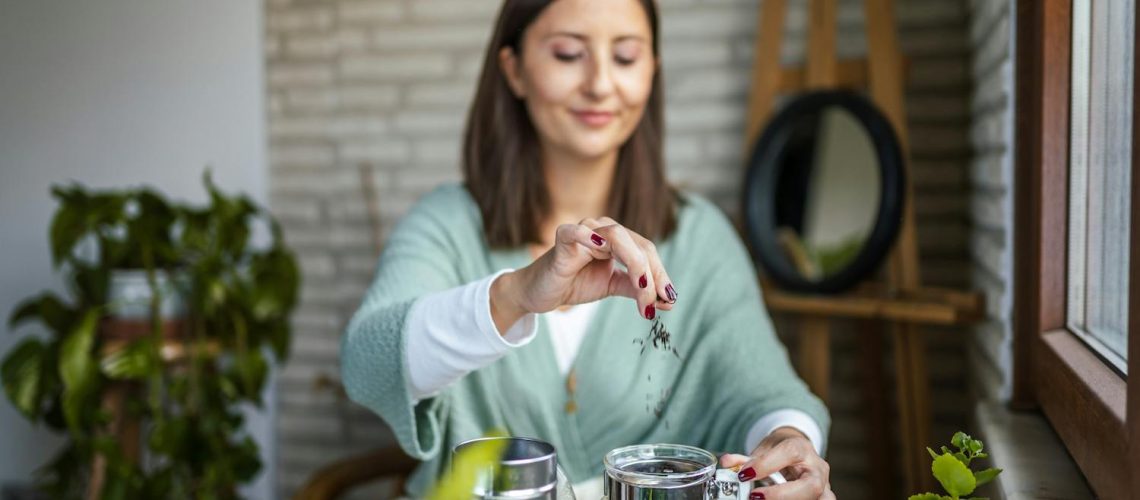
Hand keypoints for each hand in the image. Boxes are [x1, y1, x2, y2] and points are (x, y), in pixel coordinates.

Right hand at [490, 217, 676, 331]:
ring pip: (617, 237)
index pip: (647, 251)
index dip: (661, 274)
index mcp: (618, 238)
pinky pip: (576, 232)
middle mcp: (603, 229)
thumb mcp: (612, 286)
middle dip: (651, 275)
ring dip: (635, 265)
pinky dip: (588, 237)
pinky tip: (600, 248)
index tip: (669, 301)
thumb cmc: (575, 283)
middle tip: (654, 302)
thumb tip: (668, 302)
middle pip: (638, 245)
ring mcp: (583, 231)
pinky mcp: (562, 239)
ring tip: (642, 289)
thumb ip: (637, 290)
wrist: (541, 293)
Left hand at [720, 427, 833, 499]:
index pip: (789, 453)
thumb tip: (726, 463)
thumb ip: (745, 458)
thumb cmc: (780, 452)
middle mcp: (817, 467)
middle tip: (755, 497)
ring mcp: (824, 485)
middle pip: (810, 485)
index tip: (744, 474)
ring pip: (819, 498)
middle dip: (781, 494)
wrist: (798, 454)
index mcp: (802, 448)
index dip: (766, 464)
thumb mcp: (763, 450)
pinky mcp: (822, 497)